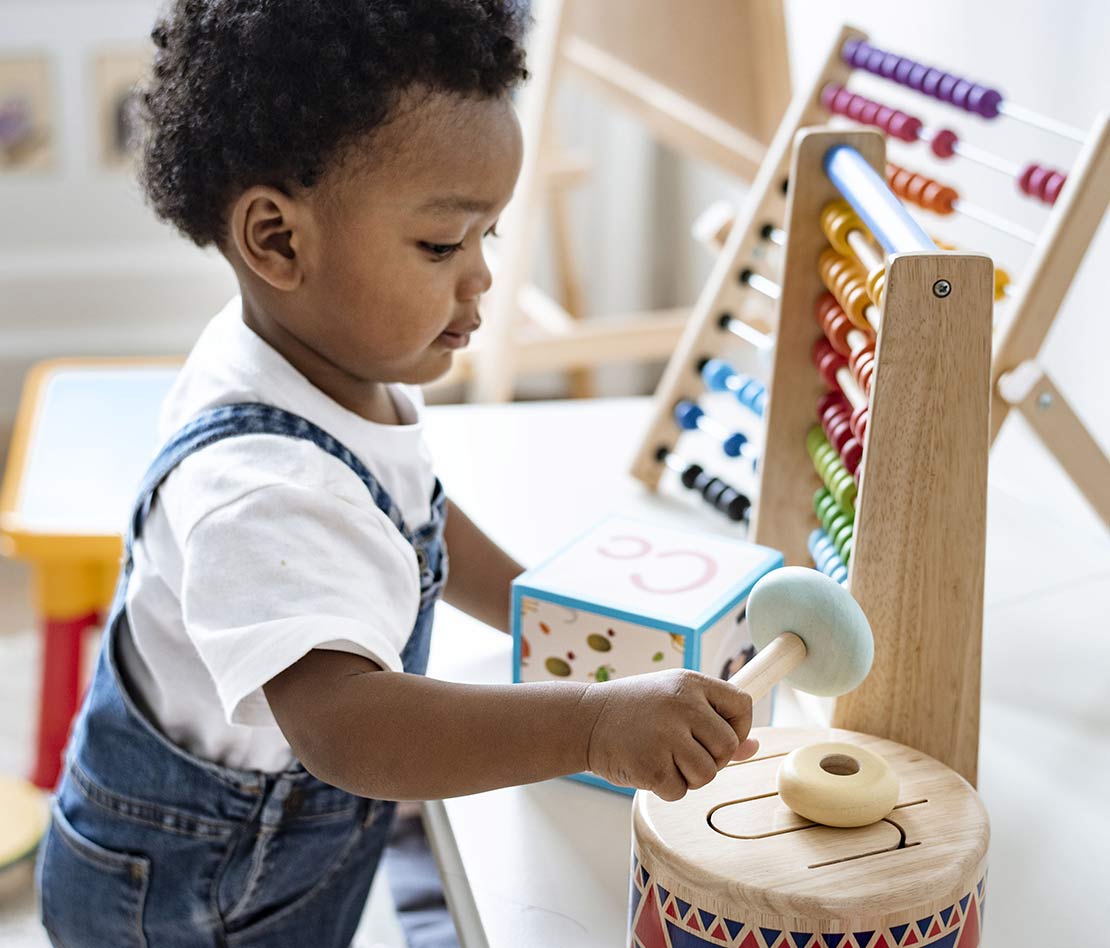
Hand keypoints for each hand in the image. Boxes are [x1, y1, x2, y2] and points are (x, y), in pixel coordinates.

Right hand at [581, 668, 758, 800]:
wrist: (584, 720)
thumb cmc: (633, 711)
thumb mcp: (673, 702)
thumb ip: (713, 721)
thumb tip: (754, 746)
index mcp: (690, 683)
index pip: (742, 705)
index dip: (740, 727)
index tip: (718, 736)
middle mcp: (682, 705)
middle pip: (727, 746)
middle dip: (712, 758)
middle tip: (683, 752)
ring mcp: (667, 735)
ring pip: (708, 774)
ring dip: (688, 776)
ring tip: (663, 758)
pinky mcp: (652, 765)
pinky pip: (680, 791)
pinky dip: (666, 787)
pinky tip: (646, 767)